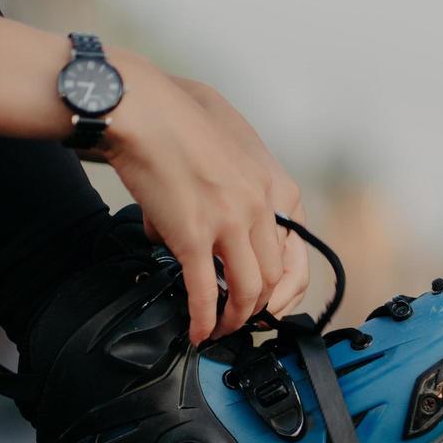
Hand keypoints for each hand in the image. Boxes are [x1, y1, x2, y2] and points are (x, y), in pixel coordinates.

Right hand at [171, 78, 309, 319]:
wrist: (144, 110)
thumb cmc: (182, 121)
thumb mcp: (235, 150)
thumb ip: (239, 190)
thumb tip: (217, 223)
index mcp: (278, 187)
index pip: (297, 253)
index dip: (286, 288)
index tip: (271, 303)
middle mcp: (262, 207)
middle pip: (273, 277)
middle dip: (258, 307)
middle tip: (241, 320)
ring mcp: (230, 222)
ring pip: (247, 291)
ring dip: (235, 319)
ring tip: (220, 331)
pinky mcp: (193, 235)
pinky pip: (205, 291)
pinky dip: (205, 319)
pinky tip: (198, 332)